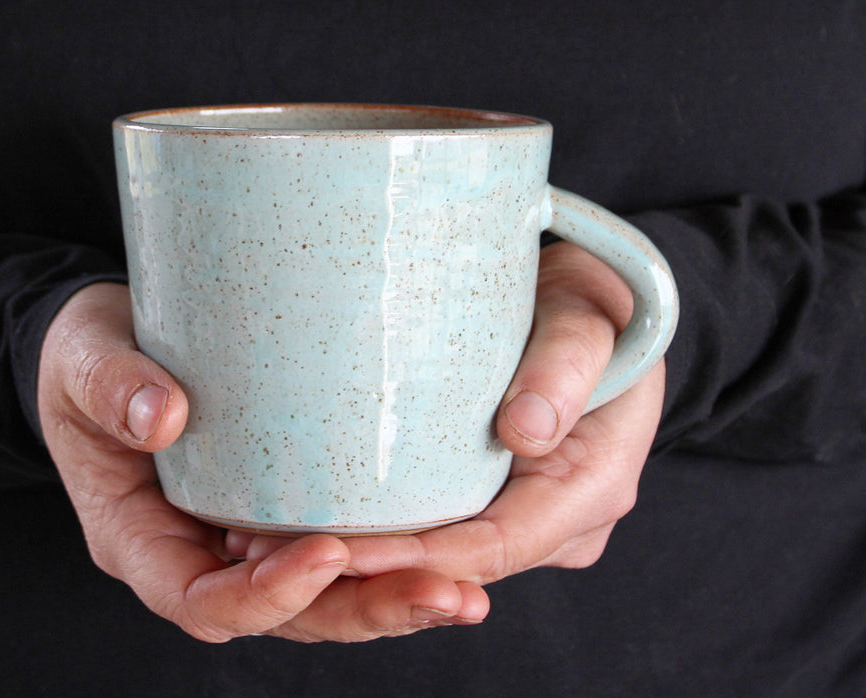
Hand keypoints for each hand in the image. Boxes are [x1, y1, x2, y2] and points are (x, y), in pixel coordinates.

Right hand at [37, 281, 488, 642]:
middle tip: (447, 593)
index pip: (201, 602)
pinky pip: (336, 547)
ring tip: (467, 590)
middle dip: (365, 609)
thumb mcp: (81, 358)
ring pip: (322, 595)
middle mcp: (195, 557)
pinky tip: (453, 542)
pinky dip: (391, 552)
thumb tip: (163, 418)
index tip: (325, 552)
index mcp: (137, 541)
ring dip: (395, 595)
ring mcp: (240, 540)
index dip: (264, 596)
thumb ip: (110, 384)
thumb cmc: (83, 356)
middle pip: (284, 615)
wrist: (104, 346)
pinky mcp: (277, 510)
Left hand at [231, 242, 664, 589]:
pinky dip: (378, 525)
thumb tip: (525, 432)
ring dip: (360, 554)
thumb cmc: (595, 298)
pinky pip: (438, 522)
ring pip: (440, 551)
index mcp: (593, 488)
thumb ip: (565, 365)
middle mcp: (562, 520)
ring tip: (260, 538)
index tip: (341, 553)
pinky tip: (306, 513)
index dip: (415, 560)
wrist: (605, 301)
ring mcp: (529, 513)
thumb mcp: (587, 315)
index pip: (493, 548)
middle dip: (365, 567)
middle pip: (454, 564)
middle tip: (264, 550)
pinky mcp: (496, 496)